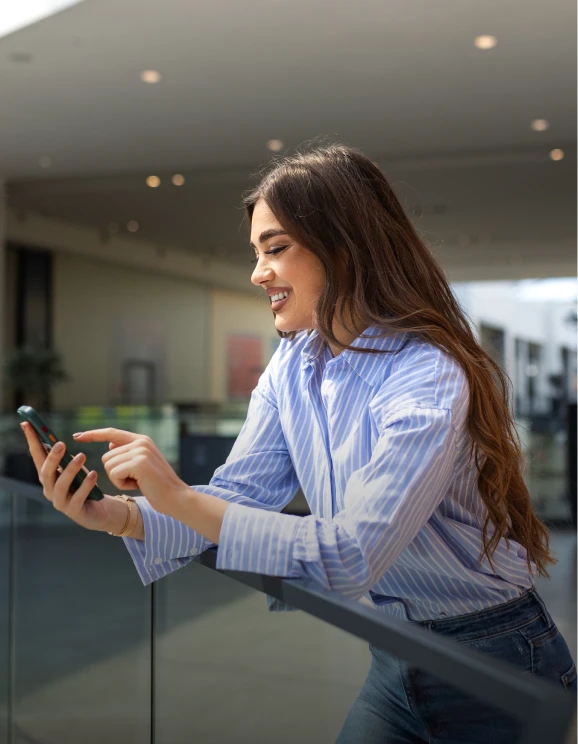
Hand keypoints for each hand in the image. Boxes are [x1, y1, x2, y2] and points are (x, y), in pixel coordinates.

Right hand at [20, 422, 122, 531]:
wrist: (100, 510)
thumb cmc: (85, 485)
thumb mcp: (76, 468)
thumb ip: (66, 459)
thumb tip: (56, 442)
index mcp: (48, 477)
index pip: (37, 456)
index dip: (31, 441)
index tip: (27, 424)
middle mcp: (49, 489)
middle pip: (45, 473)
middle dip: (52, 458)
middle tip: (61, 444)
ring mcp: (60, 502)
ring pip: (60, 486)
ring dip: (70, 470)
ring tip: (82, 456)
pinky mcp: (74, 512)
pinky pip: (78, 498)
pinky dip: (85, 485)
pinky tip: (93, 474)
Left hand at [72, 428, 187, 515]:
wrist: (176, 497)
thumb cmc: (157, 485)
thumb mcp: (141, 464)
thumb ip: (127, 452)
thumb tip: (110, 442)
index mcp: (141, 440)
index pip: (111, 432)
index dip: (93, 434)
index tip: (76, 436)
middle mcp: (141, 442)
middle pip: (107, 456)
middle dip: (115, 473)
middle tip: (135, 480)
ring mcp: (140, 451)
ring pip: (108, 466)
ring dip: (118, 479)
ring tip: (138, 482)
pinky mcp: (138, 463)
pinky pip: (114, 474)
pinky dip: (121, 484)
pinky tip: (138, 485)